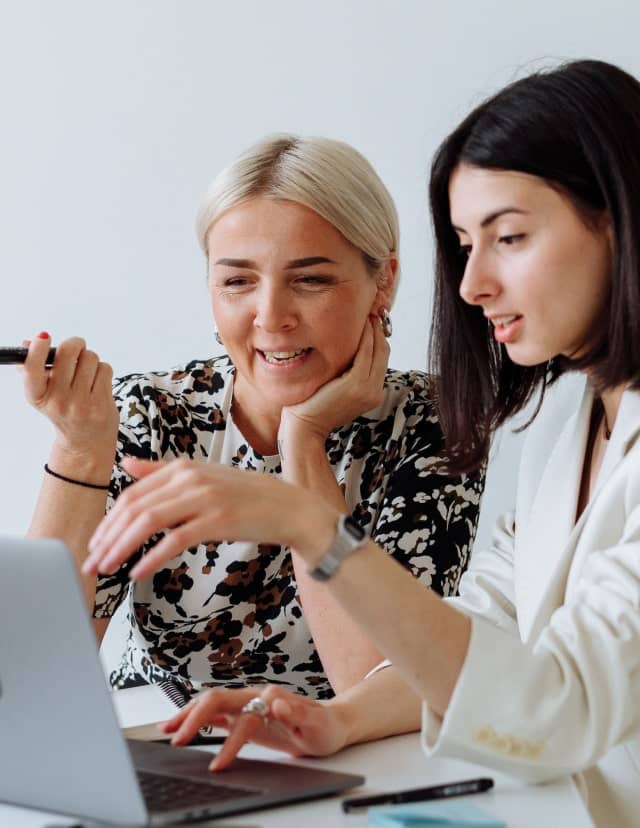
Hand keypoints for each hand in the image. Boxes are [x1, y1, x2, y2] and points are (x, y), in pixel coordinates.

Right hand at [21, 332, 117, 461]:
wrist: (85, 441)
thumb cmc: (64, 409)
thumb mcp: (44, 393)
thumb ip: (34, 368)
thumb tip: (27, 343)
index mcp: (37, 396)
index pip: (32, 369)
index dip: (37, 350)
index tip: (43, 337)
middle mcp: (57, 402)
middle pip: (68, 352)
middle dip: (75, 344)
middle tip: (76, 347)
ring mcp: (80, 404)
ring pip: (90, 358)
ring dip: (90, 359)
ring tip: (86, 373)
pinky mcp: (101, 405)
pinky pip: (105, 369)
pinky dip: (102, 371)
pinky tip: (97, 383)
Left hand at [84, 456, 336, 578]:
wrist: (288, 507)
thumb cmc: (245, 496)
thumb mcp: (202, 477)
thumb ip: (162, 471)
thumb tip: (126, 464)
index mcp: (183, 467)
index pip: (133, 494)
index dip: (109, 521)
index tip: (95, 545)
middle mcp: (190, 478)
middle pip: (135, 507)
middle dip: (108, 537)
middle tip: (92, 562)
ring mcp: (204, 497)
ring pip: (149, 521)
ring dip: (122, 548)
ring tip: (107, 568)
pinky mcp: (218, 519)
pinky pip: (176, 540)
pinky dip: (152, 557)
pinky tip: (138, 572)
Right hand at [161, 685, 347, 770]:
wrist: (331, 722)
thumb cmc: (325, 726)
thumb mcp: (317, 724)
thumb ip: (297, 713)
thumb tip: (275, 702)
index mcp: (270, 699)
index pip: (242, 717)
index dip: (229, 742)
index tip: (218, 765)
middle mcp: (255, 697)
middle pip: (217, 700)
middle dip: (194, 718)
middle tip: (174, 739)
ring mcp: (248, 705)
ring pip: (212, 704)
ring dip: (189, 714)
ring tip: (166, 728)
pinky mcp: (245, 715)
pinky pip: (217, 714)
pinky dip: (198, 718)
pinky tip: (183, 725)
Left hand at [278, 316, 388, 446]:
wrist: (305, 427)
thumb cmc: (314, 408)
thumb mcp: (337, 391)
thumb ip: (348, 375)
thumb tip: (348, 353)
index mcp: (373, 394)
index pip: (381, 359)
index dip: (379, 337)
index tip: (372, 320)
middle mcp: (374, 392)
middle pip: (384, 351)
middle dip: (379, 329)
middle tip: (372, 311)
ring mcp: (367, 389)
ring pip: (377, 350)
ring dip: (373, 329)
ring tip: (366, 313)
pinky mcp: (356, 384)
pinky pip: (364, 353)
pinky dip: (364, 337)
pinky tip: (358, 325)